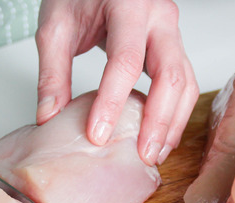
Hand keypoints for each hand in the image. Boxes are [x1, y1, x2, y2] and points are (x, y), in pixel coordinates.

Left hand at [35, 0, 198, 165]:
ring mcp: (171, 31)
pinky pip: (183, 82)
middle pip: (169, 75)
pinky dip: (175, 113)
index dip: (112, 102)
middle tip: (142, 155)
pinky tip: (160, 136)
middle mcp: (158, 17)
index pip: (124, 61)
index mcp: (128, 5)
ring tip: (154, 154)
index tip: (98, 135)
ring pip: (184, 82)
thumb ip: (52, 71)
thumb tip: (49, 116)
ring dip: (172, 123)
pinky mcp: (172, 47)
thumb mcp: (56, 25)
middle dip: (157, 121)